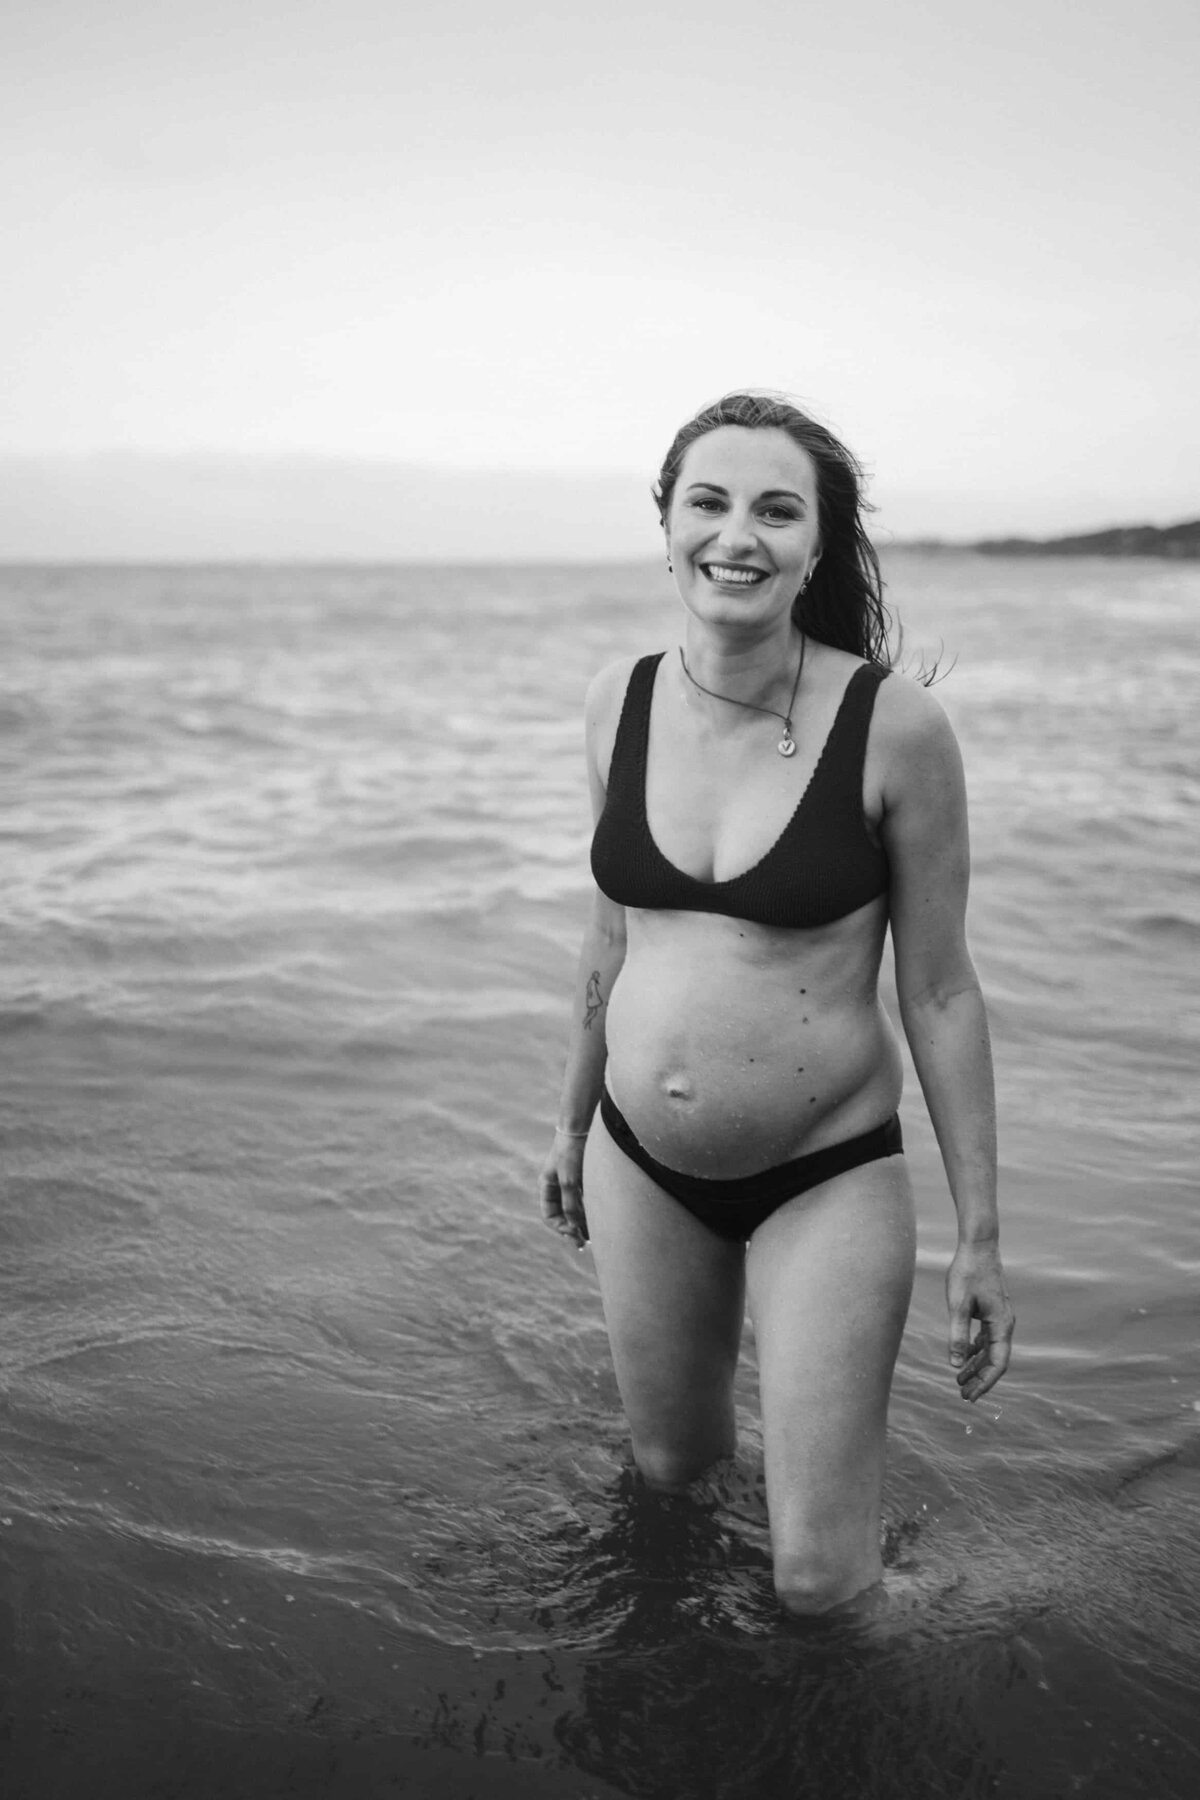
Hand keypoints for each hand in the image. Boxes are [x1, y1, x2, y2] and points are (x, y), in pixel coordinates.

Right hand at [538, 1131, 589, 1250]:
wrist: (584, 1126)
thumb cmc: (572, 1151)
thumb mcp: (569, 1180)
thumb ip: (571, 1204)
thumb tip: (575, 1227)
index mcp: (548, 1186)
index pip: (550, 1216)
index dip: (561, 1229)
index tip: (575, 1236)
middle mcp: (558, 1186)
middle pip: (563, 1215)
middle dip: (573, 1229)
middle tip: (585, 1244)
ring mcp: (572, 1181)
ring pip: (576, 1208)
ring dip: (583, 1221)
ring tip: (595, 1235)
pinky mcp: (585, 1177)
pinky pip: (586, 1200)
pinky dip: (591, 1210)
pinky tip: (601, 1217)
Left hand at [946, 1242, 1013, 1401]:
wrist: (978, 1246)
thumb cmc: (967, 1273)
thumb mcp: (958, 1305)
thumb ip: (957, 1335)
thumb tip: (955, 1365)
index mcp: (1001, 1324)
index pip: (998, 1363)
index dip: (985, 1382)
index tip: (971, 1397)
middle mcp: (1005, 1323)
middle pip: (995, 1360)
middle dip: (980, 1379)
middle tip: (962, 1396)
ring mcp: (999, 1317)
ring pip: (990, 1350)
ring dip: (976, 1366)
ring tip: (959, 1381)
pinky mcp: (991, 1311)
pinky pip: (986, 1338)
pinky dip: (975, 1350)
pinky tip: (964, 1359)